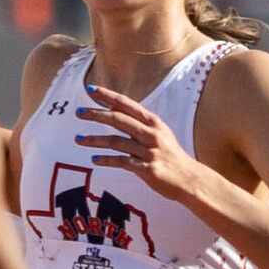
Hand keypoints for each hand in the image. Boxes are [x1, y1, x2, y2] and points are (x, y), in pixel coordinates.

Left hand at [76, 86, 209, 204]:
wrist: (190, 180)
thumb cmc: (172, 157)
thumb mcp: (160, 135)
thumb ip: (141, 125)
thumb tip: (118, 114)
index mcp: (154, 122)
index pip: (126, 104)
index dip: (108, 96)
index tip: (91, 89)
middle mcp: (151, 134)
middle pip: (118, 119)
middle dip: (96, 114)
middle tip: (78, 112)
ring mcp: (149, 151)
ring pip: (116, 142)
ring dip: (94, 140)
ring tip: (78, 139)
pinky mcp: (147, 169)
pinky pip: (122, 162)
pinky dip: (106, 160)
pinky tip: (94, 159)